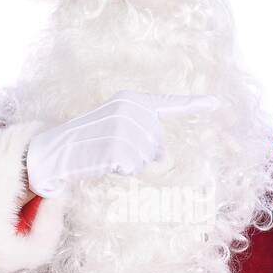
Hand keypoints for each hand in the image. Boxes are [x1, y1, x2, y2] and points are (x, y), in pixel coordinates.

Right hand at [24, 90, 217, 197]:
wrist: (54, 149)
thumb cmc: (88, 143)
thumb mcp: (118, 132)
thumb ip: (145, 141)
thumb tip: (166, 161)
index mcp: (133, 100)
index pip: (169, 103)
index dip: (194, 104)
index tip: (218, 103)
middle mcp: (132, 109)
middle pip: (159, 146)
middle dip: (143, 156)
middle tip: (112, 150)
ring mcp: (125, 127)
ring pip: (148, 161)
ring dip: (130, 165)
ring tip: (106, 154)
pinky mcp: (117, 147)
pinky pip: (134, 169)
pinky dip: (121, 171)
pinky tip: (103, 161)